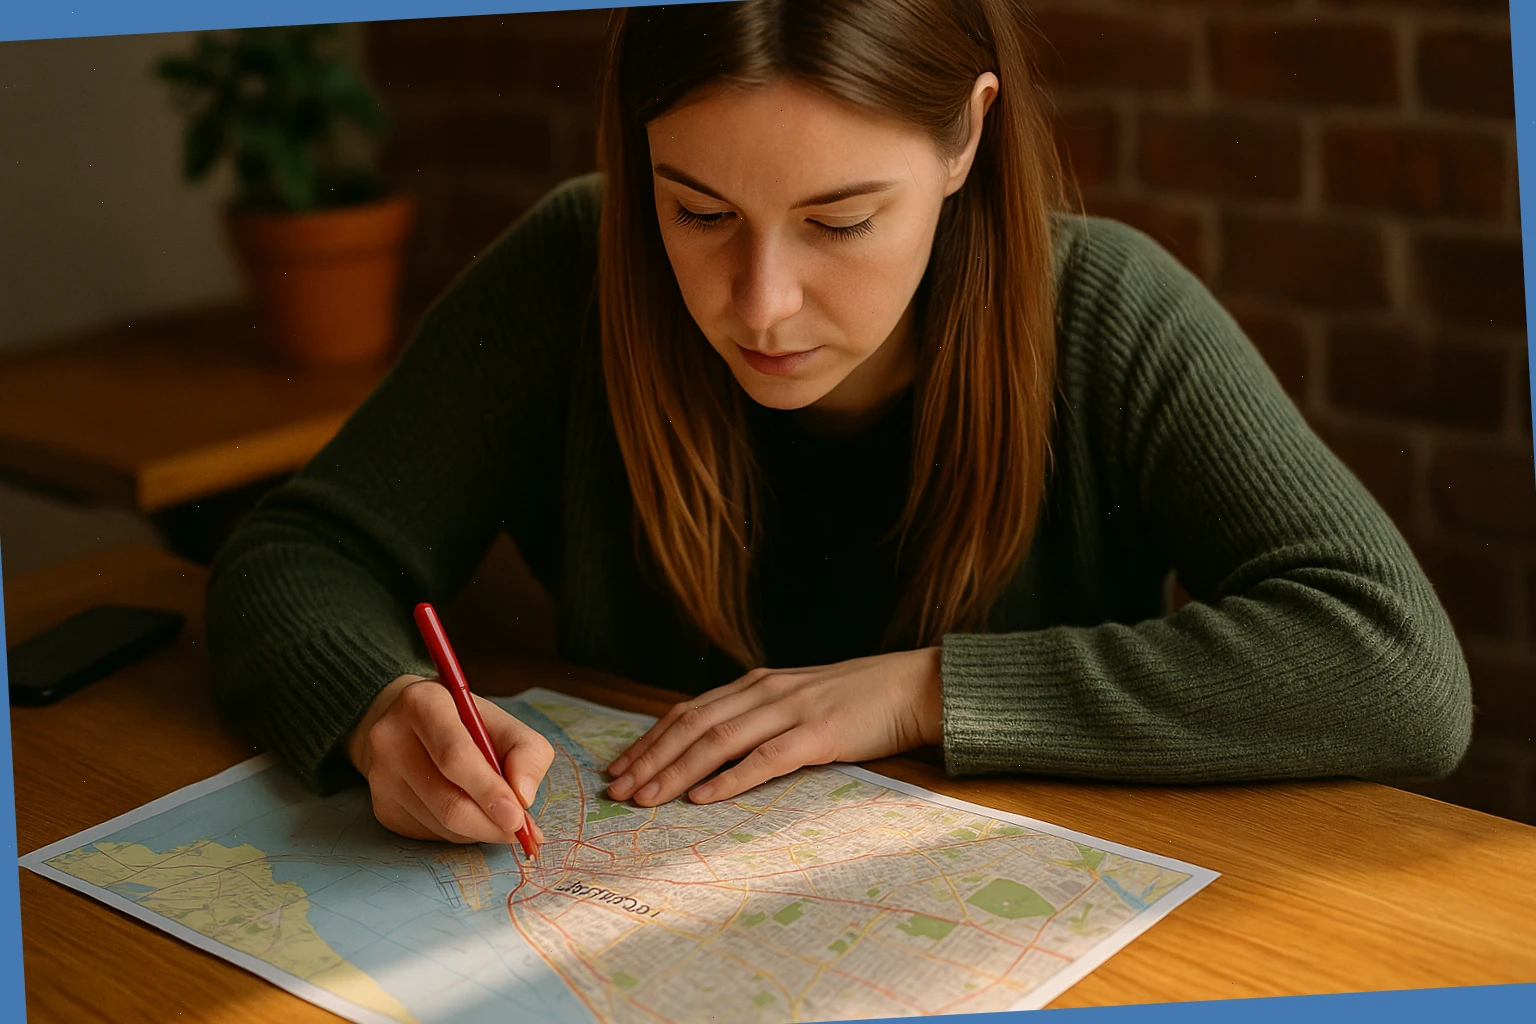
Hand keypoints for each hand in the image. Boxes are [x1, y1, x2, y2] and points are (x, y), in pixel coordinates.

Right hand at [347, 674, 552, 845]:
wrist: (411, 724)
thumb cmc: (465, 723)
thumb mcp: (503, 722)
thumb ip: (527, 752)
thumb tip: (524, 797)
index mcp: (423, 703)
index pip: (455, 756)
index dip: (489, 791)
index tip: (517, 817)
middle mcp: (392, 738)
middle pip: (447, 801)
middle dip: (490, 823)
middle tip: (519, 831)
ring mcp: (381, 776)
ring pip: (441, 824)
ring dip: (479, 829)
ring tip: (496, 814)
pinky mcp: (381, 805)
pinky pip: (430, 835)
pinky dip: (459, 832)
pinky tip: (468, 812)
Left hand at [604, 647, 942, 807]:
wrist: (912, 686)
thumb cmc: (856, 699)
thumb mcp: (796, 699)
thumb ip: (757, 715)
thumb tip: (712, 746)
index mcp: (755, 683)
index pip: (687, 711)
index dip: (649, 740)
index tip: (618, 767)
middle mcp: (765, 691)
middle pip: (692, 725)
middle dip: (650, 758)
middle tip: (617, 789)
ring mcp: (790, 711)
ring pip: (718, 740)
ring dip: (676, 771)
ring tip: (647, 798)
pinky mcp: (818, 734)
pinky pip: (765, 758)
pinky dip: (729, 778)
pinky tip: (704, 796)